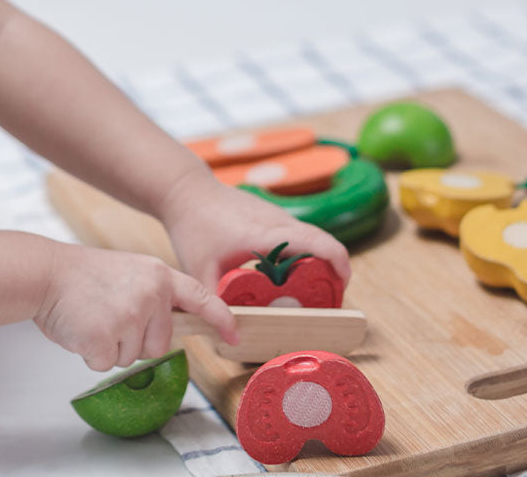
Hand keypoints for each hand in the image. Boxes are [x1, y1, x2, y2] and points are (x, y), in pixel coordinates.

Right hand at [33, 242, 237, 370]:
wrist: (45, 273)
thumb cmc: (83, 276)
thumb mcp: (130, 272)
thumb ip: (154, 295)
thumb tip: (168, 327)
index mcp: (158, 275)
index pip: (200, 297)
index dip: (220, 318)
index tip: (234, 336)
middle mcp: (151, 294)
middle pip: (160, 344)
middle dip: (135, 339)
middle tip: (109, 314)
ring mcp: (129, 316)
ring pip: (131, 357)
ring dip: (111, 346)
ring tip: (93, 316)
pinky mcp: (105, 338)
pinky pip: (105, 364)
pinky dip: (90, 353)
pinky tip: (81, 328)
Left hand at [159, 169, 351, 291]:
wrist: (185, 190)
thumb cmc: (193, 226)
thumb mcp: (200, 271)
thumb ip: (215, 305)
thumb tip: (231, 336)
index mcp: (266, 234)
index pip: (318, 242)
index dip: (339, 263)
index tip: (341, 288)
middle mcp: (278, 220)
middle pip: (321, 241)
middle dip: (331, 270)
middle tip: (325, 300)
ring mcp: (275, 214)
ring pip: (310, 236)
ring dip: (316, 261)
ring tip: (306, 292)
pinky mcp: (270, 214)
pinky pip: (296, 233)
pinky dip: (302, 253)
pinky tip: (285, 275)